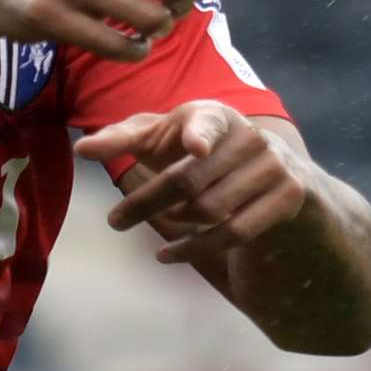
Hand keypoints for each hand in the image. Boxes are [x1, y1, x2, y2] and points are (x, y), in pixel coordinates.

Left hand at [75, 101, 310, 263]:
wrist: (276, 176)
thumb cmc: (201, 153)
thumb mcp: (163, 139)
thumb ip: (123, 139)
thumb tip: (81, 149)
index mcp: (214, 115)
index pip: (204, 124)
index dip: (199, 134)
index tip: (195, 147)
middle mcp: (249, 136)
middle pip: (188, 179)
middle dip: (146, 203)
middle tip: (114, 222)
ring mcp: (274, 166)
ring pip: (210, 209)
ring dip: (176, 224)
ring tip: (157, 228)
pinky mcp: (290, 197)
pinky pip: (235, 233)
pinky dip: (195, 248)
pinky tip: (166, 255)